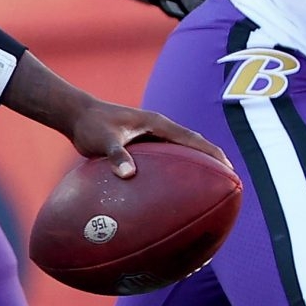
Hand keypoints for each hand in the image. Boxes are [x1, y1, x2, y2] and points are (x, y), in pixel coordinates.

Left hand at [65, 98, 228, 178]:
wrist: (76, 115)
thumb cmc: (90, 126)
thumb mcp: (103, 141)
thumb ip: (116, 155)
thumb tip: (128, 174)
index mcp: (158, 124)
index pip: (193, 139)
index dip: (213, 155)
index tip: (229, 170)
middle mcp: (158, 128)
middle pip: (193, 144)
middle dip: (212, 161)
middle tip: (228, 182)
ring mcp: (151, 135)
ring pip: (181, 151)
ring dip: (196, 165)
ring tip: (210, 188)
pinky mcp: (142, 143)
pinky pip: (165, 157)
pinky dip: (175, 170)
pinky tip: (175, 190)